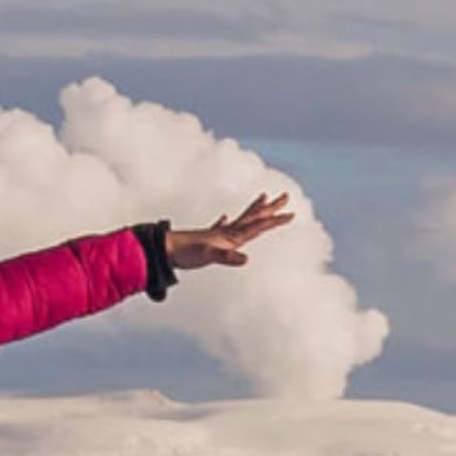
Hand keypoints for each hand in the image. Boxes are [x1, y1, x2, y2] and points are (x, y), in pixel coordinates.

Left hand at [170, 192, 293, 269]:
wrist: (163, 250)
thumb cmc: (186, 253)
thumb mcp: (209, 256)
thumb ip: (227, 257)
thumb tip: (246, 259)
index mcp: (231, 236)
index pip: (258, 225)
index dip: (275, 220)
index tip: (292, 213)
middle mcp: (227, 232)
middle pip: (254, 217)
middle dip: (271, 208)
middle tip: (285, 196)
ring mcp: (217, 235)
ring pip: (241, 220)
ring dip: (254, 210)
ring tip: (263, 197)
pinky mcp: (207, 240)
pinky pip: (221, 228)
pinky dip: (225, 222)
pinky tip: (224, 217)